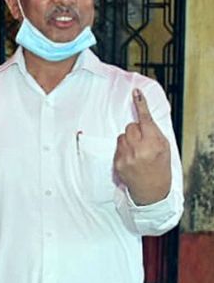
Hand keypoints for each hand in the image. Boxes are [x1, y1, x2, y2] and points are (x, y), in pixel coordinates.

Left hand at [113, 88, 170, 204]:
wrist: (151, 190)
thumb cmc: (160, 166)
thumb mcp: (164, 148)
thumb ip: (154, 132)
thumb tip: (143, 117)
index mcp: (153, 144)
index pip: (145, 120)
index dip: (141, 105)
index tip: (136, 93)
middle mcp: (138, 149)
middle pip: (130, 126)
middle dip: (136, 130)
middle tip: (143, 141)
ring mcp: (126, 156)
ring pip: (122, 136)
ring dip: (128, 140)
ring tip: (136, 151)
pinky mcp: (117, 162)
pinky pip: (117, 147)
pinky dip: (123, 149)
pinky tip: (131, 158)